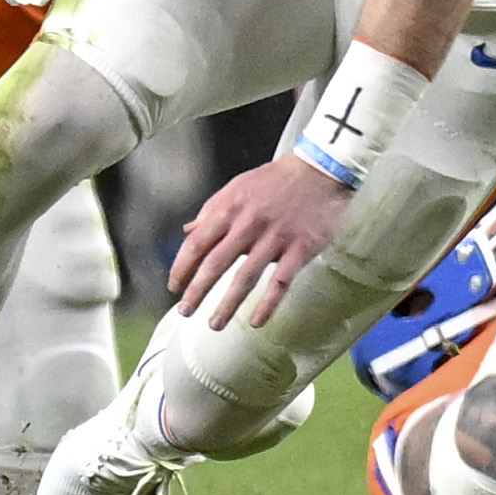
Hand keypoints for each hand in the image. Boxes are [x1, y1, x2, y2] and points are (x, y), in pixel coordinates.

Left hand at [169, 154, 352, 329]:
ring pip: (245, 277)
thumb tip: (188, 231)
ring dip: (227, 304)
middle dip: (197, 292)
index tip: (174, 286)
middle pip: (216, 264)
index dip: (182, 267)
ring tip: (214, 324)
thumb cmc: (277, 179)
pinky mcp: (300, 248)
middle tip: (186, 311)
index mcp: (231, 208)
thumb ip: (213, 210)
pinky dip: (268, 304)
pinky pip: (281, 281)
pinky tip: (256, 321)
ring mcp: (276, 238)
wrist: (321, 170)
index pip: (197, 242)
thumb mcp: (239, 186)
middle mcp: (249, 224)